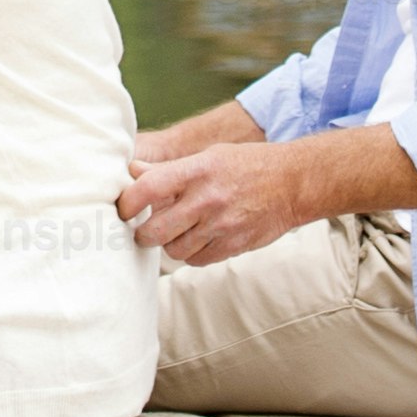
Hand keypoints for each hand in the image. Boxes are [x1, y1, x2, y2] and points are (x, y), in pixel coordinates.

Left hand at [117, 136, 313, 266]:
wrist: (293, 183)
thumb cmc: (245, 164)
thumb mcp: (208, 156)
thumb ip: (170, 169)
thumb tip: (133, 171)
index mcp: (196, 170)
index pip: (147, 189)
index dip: (127, 202)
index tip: (124, 208)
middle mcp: (206, 199)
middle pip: (155, 230)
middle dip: (143, 233)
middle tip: (144, 228)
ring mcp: (221, 226)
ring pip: (174, 250)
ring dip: (169, 244)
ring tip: (176, 231)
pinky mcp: (234, 246)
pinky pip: (197, 260)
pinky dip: (192, 254)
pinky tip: (198, 239)